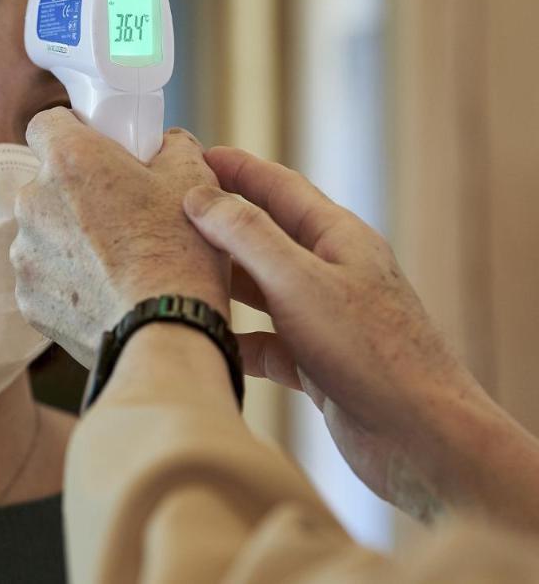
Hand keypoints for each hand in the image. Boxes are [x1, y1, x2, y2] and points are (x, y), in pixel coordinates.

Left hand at [11, 108, 228, 367]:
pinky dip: (68, 280)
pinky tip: (106, 290)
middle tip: (122, 211)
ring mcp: (26, 253)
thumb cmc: (181, 254)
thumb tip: (164, 144)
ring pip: (45, 232)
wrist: (166, 334)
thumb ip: (171, 146)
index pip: (45, 123)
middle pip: (47, 182)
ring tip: (119, 260)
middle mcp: (33, 202)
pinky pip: (45, 276)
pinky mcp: (28, 298)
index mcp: (68, 161)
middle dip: (78, 191)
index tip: (96, 148)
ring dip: (71, 239)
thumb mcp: (194, 178)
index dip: (72, 132)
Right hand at [186, 147, 538, 527]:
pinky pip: (265, 342)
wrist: (421, 437)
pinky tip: (207, 342)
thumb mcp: (299, 281)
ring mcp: (326, 319)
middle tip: (169, 213)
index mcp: (337, 237)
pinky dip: (236, 341)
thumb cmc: (370, 350)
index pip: (279, 187)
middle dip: (219, 223)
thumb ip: (246, 235)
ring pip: (262, 289)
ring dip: (222, 280)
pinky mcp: (318, 363)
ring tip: (175, 270)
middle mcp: (332, 272)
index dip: (237, 168)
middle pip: (265, 235)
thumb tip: (199, 196)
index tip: (194, 154)